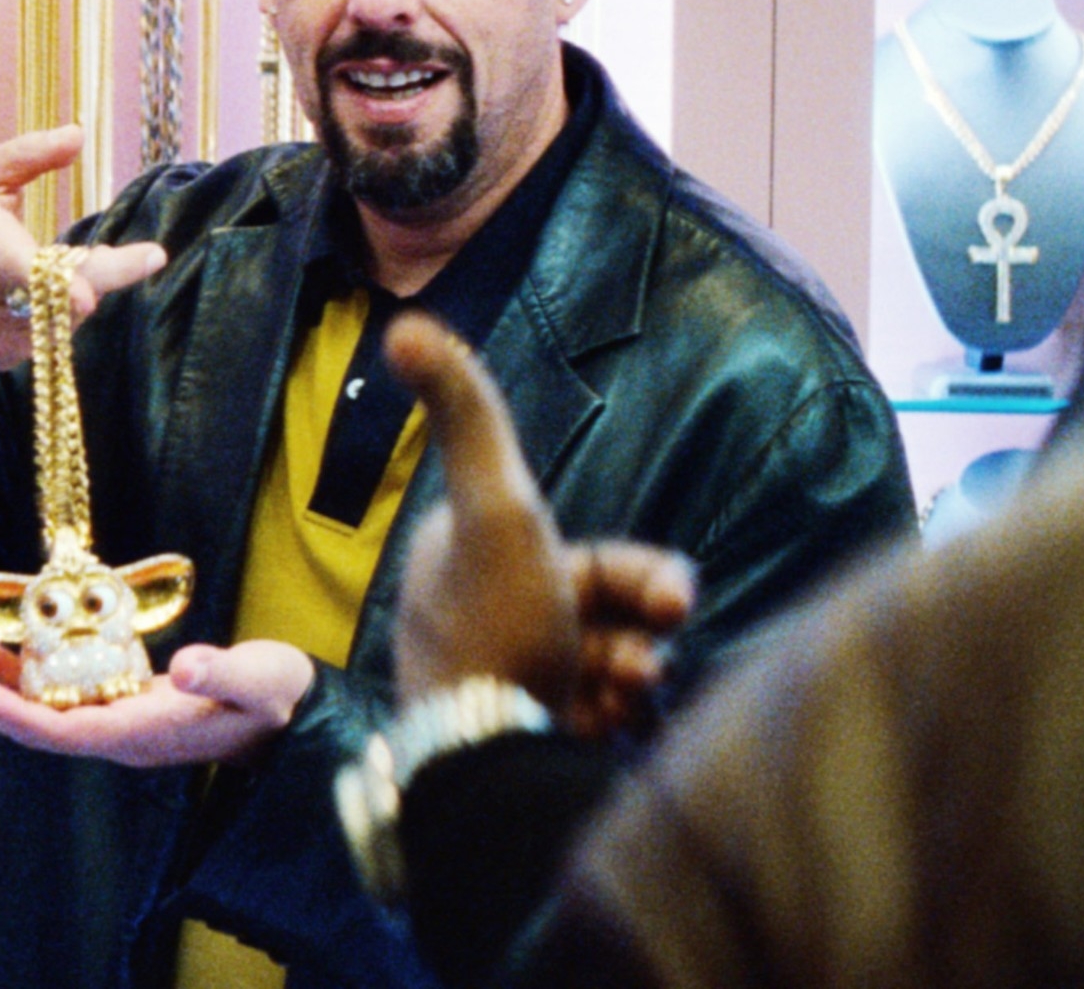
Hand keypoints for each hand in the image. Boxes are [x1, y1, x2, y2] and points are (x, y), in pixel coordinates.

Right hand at [0, 125, 167, 377]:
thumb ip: (28, 154)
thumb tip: (77, 134)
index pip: (24, 263)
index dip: (69, 277)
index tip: (109, 285)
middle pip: (54, 297)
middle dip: (102, 278)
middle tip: (151, 257)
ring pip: (59, 321)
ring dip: (78, 295)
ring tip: (64, 270)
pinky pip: (48, 342)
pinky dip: (59, 319)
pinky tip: (43, 300)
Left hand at [0, 640, 315, 767]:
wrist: (295, 714)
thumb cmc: (279, 697)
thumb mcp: (261, 679)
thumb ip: (225, 674)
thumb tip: (189, 668)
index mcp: (145, 736)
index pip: (63, 733)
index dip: (12, 715)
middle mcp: (124, 738)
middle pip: (41, 728)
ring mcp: (124, 726)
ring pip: (49, 715)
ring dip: (4, 689)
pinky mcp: (128, 708)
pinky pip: (68, 699)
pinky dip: (35, 678)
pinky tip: (14, 653)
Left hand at [384, 312, 693, 739]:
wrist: (486, 761)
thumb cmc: (497, 628)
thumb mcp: (492, 504)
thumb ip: (466, 412)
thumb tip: (406, 323)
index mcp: (481, 567)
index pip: (596, 566)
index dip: (649, 581)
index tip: (678, 603)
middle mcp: (492, 622)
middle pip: (611, 621)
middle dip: (645, 639)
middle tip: (651, 667)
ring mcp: (509, 689)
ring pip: (613, 673)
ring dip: (634, 682)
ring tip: (624, 704)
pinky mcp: (526, 747)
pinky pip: (602, 727)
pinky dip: (619, 728)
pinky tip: (613, 736)